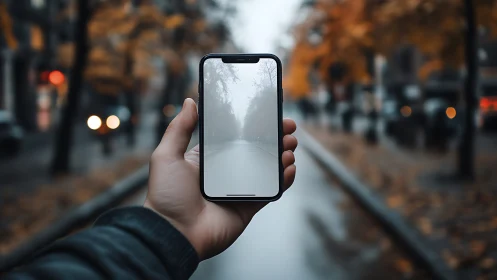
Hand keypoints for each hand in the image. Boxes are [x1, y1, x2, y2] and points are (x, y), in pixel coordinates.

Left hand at [144, 98, 297, 259]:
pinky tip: (289, 168)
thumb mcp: (167, 155)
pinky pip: (271, 192)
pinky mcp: (248, 207)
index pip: (236, 137)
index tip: (268, 113)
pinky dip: (283, 181)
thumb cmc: (166, 195)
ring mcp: (239, 190)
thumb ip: (179, 128)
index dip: (253, 126)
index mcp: (209, 159)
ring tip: (289, 146)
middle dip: (275, 138)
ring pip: (267, 170)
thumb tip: (189, 101)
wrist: (174, 232)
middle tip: (288, 128)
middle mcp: (226, 172)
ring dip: (282, 156)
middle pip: (257, 151)